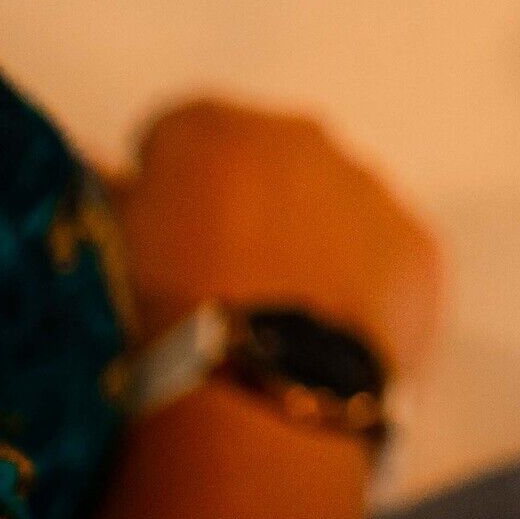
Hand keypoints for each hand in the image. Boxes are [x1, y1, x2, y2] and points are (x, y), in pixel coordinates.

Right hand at [110, 101, 442, 376]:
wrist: (254, 392)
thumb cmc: (151, 321)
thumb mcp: (100, 256)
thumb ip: (108, 200)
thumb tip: (100, 175)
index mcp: (211, 126)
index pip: (176, 137)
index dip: (161, 189)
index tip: (153, 243)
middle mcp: (301, 138)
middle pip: (265, 163)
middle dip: (243, 206)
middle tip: (215, 285)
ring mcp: (371, 190)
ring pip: (333, 205)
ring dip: (307, 243)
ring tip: (272, 322)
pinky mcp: (419, 248)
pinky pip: (383, 257)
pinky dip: (361, 286)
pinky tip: (326, 341)